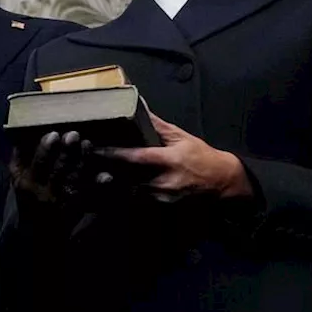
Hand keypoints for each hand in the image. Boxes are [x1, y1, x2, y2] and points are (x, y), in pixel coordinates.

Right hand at [10, 131, 109, 210]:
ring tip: (87, 144)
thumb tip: (20, 138)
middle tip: (74, 134)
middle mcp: (45, 193)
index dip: (45, 149)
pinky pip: (88, 197)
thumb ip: (18, 161)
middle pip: (58, 170)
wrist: (36, 236)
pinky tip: (106, 177)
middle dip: (66, 152)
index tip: (54, 134)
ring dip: (82, 162)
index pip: (37, 164)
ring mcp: (62, 202)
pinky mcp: (76, 210)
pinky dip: (98, 187)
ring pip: (74, 181)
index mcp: (28, 183)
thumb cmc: (28, 200)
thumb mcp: (17, 182)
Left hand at [100, 114, 251, 202]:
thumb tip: (140, 107)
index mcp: (169, 160)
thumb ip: (158, 125)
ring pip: (132, 189)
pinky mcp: (162, 205)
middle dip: (110, 170)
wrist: (221, 181)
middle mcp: (164, 181)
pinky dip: (129, 188)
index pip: (137, 157)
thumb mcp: (181, 137)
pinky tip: (118, 181)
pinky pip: (140, 196)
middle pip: (129, 177)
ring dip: (118, 180)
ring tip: (98, 171)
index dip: (116, 154)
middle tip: (90, 161)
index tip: (97, 149)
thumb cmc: (200, 155)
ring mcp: (162, 196)